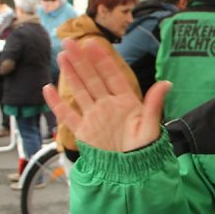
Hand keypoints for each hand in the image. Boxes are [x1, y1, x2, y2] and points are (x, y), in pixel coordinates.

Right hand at [42, 38, 169, 151]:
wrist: (132, 172)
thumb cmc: (144, 149)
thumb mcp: (151, 126)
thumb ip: (154, 104)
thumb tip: (167, 83)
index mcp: (125, 102)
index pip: (111, 76)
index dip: (102, 60)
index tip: (93, 43)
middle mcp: (107, 106)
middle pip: (91, 79)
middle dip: (81, 60)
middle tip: (69, 41)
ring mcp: (94, 117)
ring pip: (79, 91)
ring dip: (70, 74)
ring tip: (61, 55)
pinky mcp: (84, 132)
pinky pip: (68, 115)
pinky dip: (57, 104)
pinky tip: (48, 89)